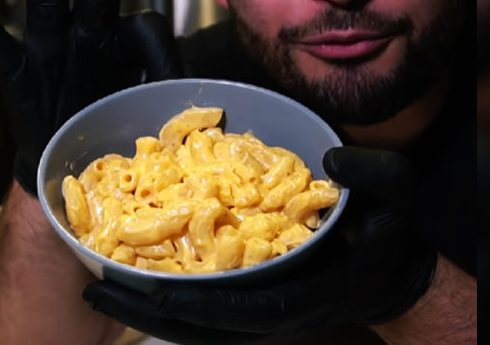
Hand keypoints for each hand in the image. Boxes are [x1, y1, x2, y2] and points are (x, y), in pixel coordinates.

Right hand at [0, 0, 183, 193]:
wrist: (65, 157)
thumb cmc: (106, 123)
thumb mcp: (141, 109)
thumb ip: (164, 92)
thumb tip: (190, 91)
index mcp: (123, 45)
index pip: (147, 28)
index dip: (161, 54)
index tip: (169, 81)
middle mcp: (86, 35)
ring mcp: (49, 47)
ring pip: (44, 2)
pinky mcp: (17, 69)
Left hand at [82, 146, 437, 343]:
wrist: (385, 272)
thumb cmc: (387, 235)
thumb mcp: (394, 195)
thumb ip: (371, 177)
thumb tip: (331, 160)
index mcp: (306, 293)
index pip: (250, 310)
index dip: (204, 307)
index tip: (158, 296)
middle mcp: (275, 311)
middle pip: (206, 327)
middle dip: (151, 314)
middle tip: (95, 295)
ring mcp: (258, 312)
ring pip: (196, 324)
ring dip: (147, 311)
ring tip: (96, 291)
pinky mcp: (249, 303)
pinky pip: (200, 310)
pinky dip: (164, 300)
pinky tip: (131, 279)